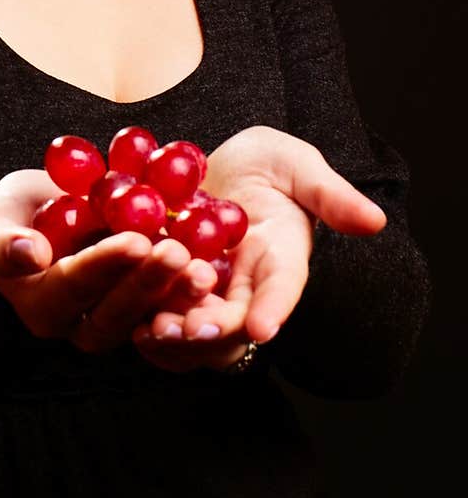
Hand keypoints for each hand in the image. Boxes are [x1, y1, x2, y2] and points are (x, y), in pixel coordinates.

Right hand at [0, 169, 217, 352]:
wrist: (44, 217)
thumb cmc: (14, 217)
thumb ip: (3, 241)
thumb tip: (29, 253)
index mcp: (42, 306)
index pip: (75, 286)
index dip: (106, 266)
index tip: (136, 241)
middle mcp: (82, 324)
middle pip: (118, 311)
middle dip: (150, 283)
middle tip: (179, 253)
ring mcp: (119, 320)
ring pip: (151, 315)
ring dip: (180, 293)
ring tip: (205, 266)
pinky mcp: (148, 307)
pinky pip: (172, 303)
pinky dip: (193, 285)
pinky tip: (217, 260)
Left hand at [131, 125, 386, 371]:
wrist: (218, 164)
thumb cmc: (269, 166)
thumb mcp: (298, 167)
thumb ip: (330, 194)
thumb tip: (374, 221)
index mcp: (281, 261)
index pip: (281, 291)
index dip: (272, 308)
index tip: (261, 326)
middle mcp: (243, 286)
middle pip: (231, 322)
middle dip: (212, 330)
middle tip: (191, 329)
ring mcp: (204, 290)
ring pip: (191, 326)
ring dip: (174, 333)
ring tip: (153, 329)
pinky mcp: (164, 284)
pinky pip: (155, 311)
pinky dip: (142, 316)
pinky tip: (123, 316)